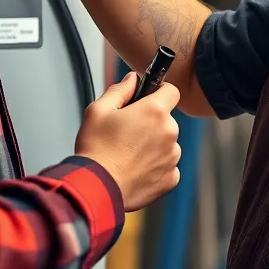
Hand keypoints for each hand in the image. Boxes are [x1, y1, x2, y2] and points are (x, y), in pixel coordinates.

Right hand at [75, 72, 181, 210]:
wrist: (96, 188)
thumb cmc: (96, 150)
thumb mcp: (98, 110)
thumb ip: (120, 90)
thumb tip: (132, 79)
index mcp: (154, 112)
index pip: (171, 91)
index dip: (159, 92)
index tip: (147, 98)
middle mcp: (169, 133)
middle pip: (167, 119)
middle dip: (151, 122)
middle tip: (127, 131)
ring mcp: (172, 157)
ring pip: (167, 143)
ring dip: (154, 145)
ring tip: (128, 154)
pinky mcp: (171, 178)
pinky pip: (167, 165)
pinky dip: (155, 166)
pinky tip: (135, 168)